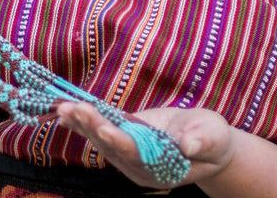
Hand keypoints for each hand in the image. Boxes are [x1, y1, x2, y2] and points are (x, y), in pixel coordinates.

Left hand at [55, 102, 235, 188]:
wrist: (207, 143)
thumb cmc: (213, 139)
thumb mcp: (213, 136)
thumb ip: (201, 141)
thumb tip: (188, 145)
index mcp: (162, 169)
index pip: (136, 155)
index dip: (119, 141)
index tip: (102, 126)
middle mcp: (140, 167)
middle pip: (112, 147)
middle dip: (92, 127)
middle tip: (73, 109)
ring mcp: (129, 156)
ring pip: (101, 140)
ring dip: (81, 123)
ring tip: (64, 107)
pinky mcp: (123, 142)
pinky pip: (100, 132)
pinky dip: (81, 123)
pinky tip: (63, 113)